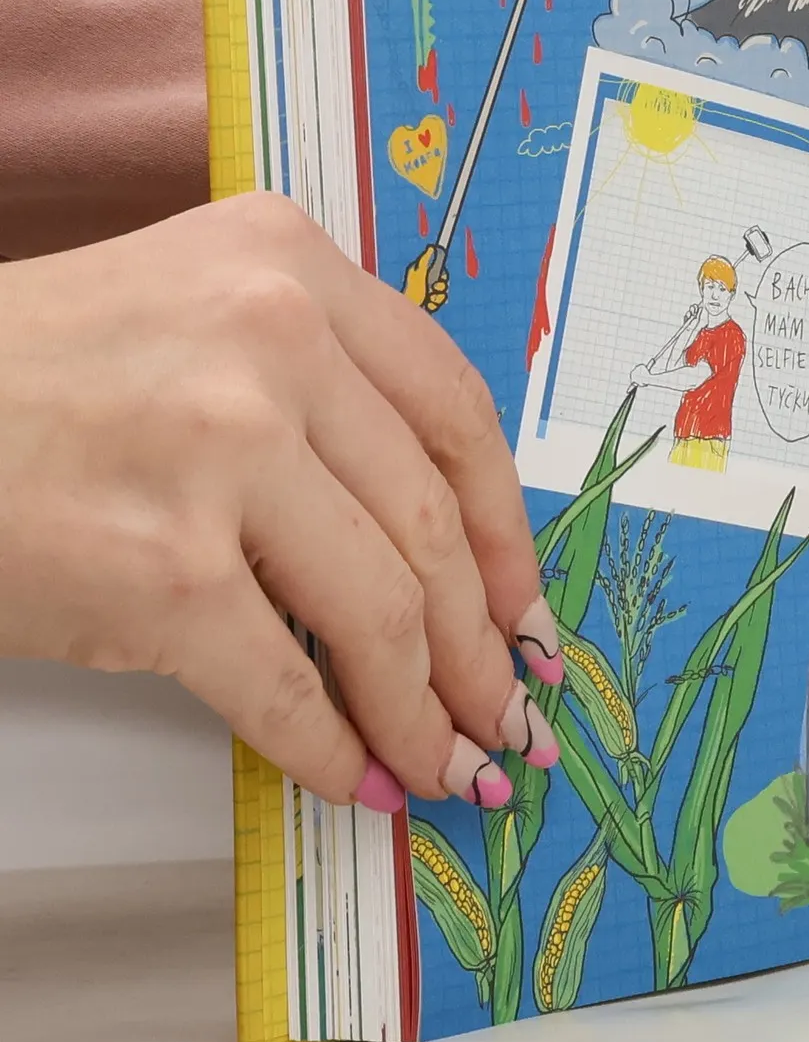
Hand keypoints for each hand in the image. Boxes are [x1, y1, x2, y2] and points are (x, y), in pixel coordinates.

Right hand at [0, 194, 563, 811]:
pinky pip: (287, 682)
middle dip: (479, 645)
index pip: (456, 412)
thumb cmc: (25, 380)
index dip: (506, 532)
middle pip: (430, 523)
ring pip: (381, 612)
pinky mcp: (160, 568)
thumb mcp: (194, 317)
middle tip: (502, 712)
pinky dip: (332, 746)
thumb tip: (440, 547)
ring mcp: (218, 452)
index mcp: (289, 265)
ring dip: (424, 711)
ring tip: (445, 763)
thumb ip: (319, 388)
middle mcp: (271, 340)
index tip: (524, 606)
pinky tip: (354, 776)